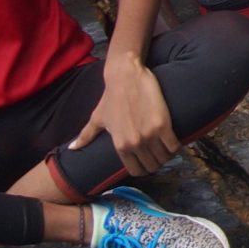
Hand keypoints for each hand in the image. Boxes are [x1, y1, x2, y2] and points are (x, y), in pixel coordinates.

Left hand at [71, 58, 177, 177]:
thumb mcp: (97, 118)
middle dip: (157, 161)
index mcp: (120, 146)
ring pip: (165, 157)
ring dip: (168, 154)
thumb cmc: (111, 96)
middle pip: (153, 166)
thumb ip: (86, 136)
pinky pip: (174, 146)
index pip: (136, 171)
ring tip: (167, 145)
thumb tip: (72, 149)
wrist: (125, 76)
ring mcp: (149, 135)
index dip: (144, 168)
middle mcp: (134, 144)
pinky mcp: (163, 124)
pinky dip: (176, 146)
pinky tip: (174, 140)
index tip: (148, 159)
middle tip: (159, 151)